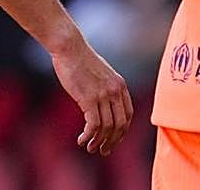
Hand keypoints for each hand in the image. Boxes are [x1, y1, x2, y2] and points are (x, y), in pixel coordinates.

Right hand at [50, 37, 132, 155]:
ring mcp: (104, 95)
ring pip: (107, 127)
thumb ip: (106, 89)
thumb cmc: (82, 61)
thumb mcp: (101, 75)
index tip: (113, 140)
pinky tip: (81, 140)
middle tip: (103, 150)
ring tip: (90, 148)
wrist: (71, 49)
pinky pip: (94, 124)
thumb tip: (104, 105)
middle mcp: (116, 91)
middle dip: (113, 141)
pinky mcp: (89, 98)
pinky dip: (88, 136)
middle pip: (120, 124)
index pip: (128, 114)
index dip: (122, 131)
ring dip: (99, 141)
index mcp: (121, 86)